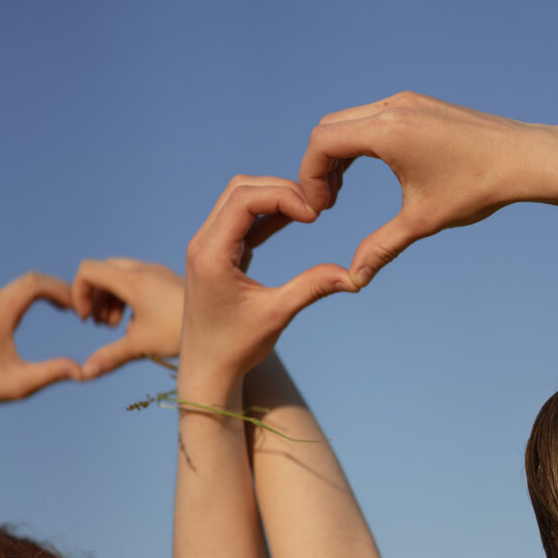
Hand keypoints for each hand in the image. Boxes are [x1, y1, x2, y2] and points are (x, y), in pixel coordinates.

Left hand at [0, 272, 81, 413]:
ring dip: (51, 288)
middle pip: (31, 279)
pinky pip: (18, 288)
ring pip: (25, 281)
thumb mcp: (23, 385)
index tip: (79, 307)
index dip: (60, 291)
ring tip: (72, 306)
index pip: (33, 286)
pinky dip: (40, 292)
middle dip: (59, 287)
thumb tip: (84, 371)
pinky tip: (55, 306)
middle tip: (82, 305)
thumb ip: (53, 374)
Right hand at [72, 258, 183, 376]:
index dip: (78, 293)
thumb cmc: (181, 333)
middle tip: (102, 324)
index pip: (88, 270)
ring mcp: (158, 273)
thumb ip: (110, 356)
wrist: (223, 325)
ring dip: (110, 298)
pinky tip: (139, 324)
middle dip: (95, 296)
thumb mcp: (141, 345)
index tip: (87, 320)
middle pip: (102, 271)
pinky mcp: (168, 280)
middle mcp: (144, 270)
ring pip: (120, 274)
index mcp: (133, 280)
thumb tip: (83, 373)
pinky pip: (137, 279)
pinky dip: (127, 297)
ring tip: (117, 325)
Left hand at [180, 175, 357, 392]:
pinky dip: (267, 215)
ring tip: (308, 213)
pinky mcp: (216, 254)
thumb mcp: (277, 314)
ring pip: (238, 199)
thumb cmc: (236, 346)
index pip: (245, 199)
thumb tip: (355, 277)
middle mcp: (203, 244)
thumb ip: (312, 288)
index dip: (284, 196)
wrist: (207, 368)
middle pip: (240, 189)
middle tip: (315, 209)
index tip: (314, 215)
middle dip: (280, 190)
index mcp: (211, 254)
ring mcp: (206, 247)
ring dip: (273, 198)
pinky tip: (296, 219)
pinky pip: (241, 220)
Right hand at [299, 91, 557, 286]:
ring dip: (337, 156)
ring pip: (348, 122)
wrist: (525, 158)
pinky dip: (357, 144)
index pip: (321, 143)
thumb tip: (354, 279)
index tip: (320, 211)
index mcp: (388, 131)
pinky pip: (370, 118)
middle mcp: (392, 108)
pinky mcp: (418, 106)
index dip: (309, 178)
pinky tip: (365, 173)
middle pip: (328, 128)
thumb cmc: (477, 187)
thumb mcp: (422, 221)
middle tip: (328, 204)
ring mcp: (406, 102)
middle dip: (318, 167)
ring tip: (341, 192)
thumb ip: (381, 247)